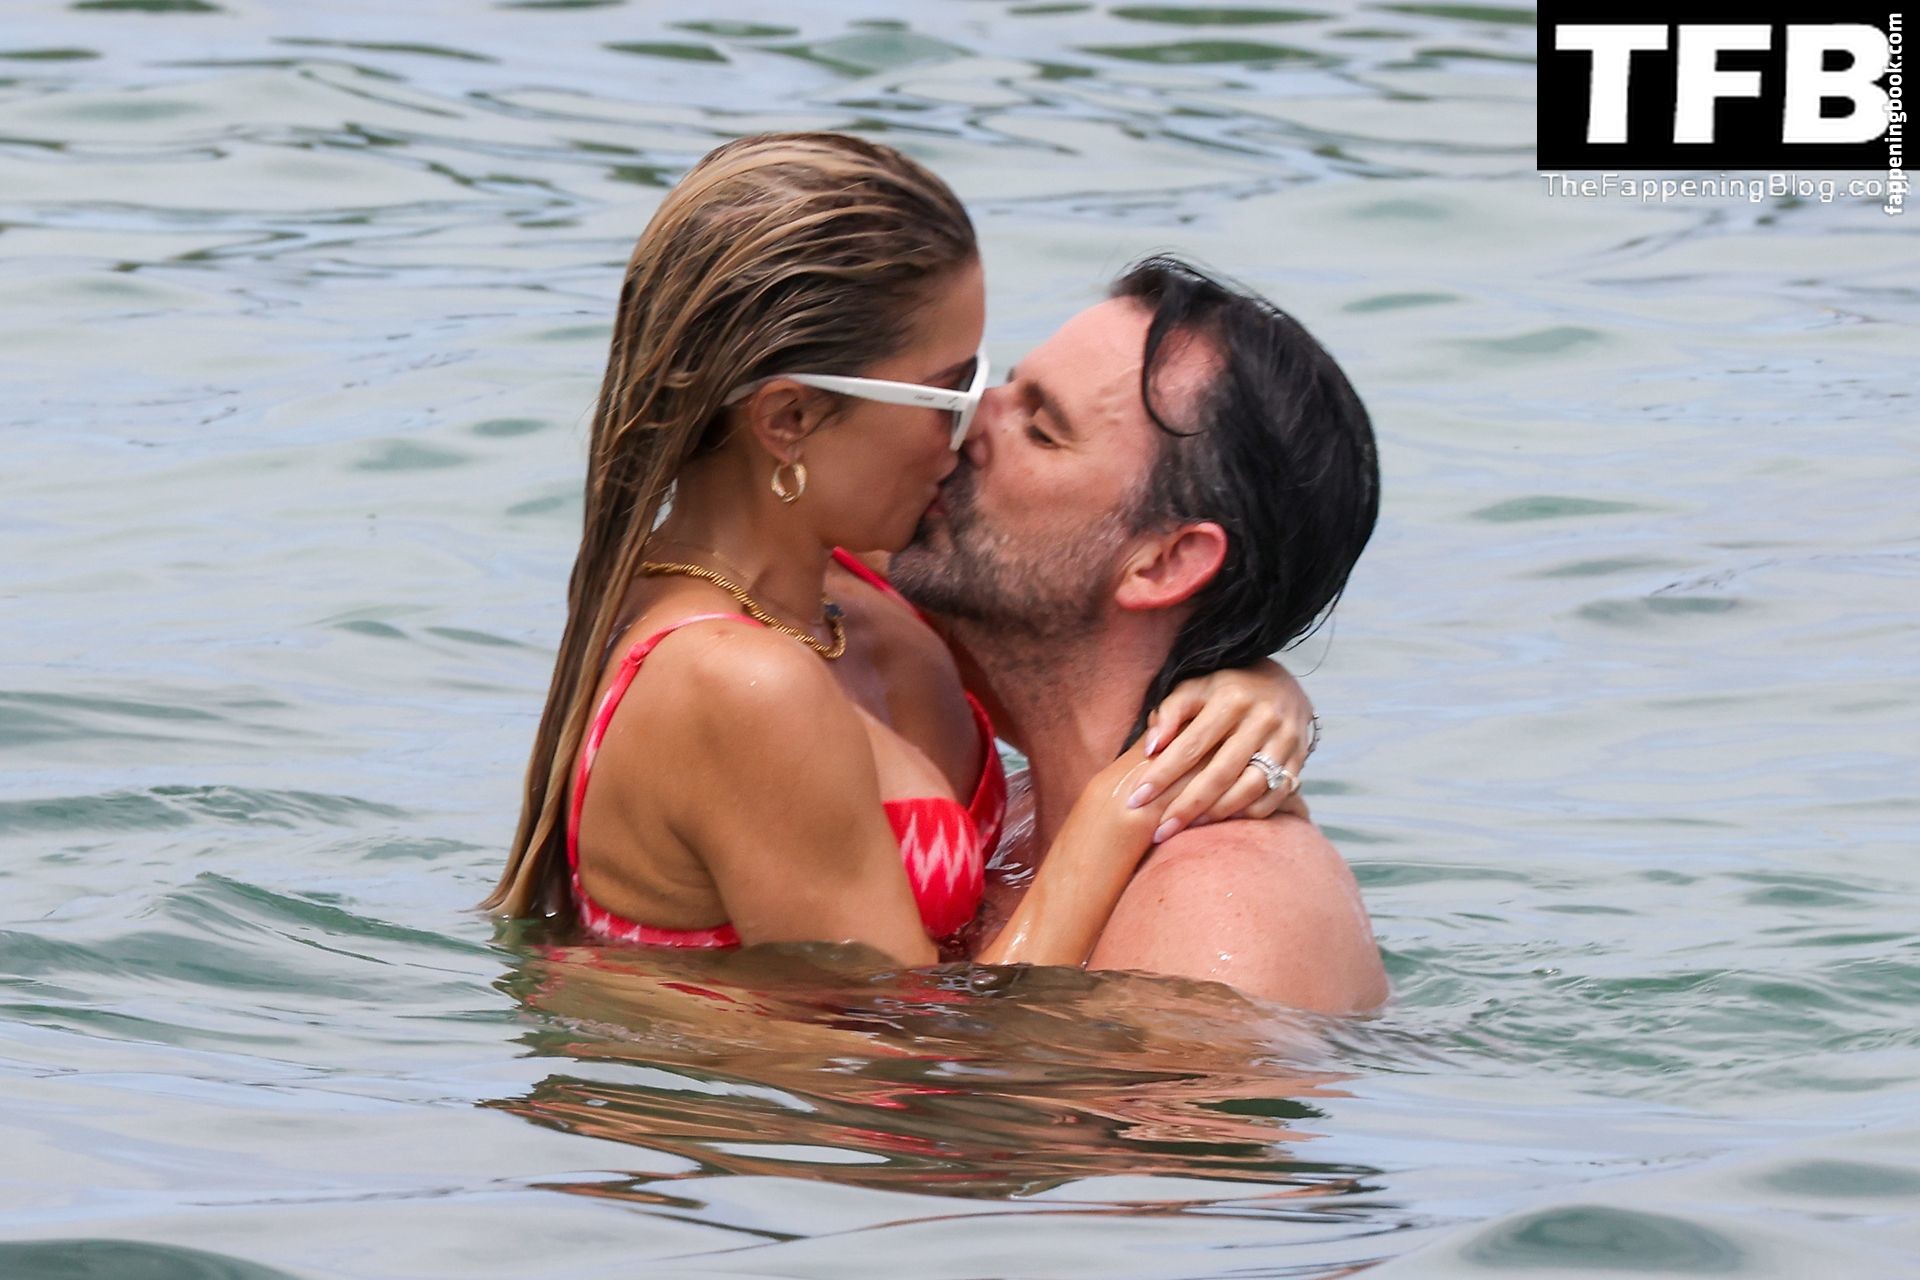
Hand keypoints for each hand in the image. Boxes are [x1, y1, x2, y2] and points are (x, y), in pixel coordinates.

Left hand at [1125, 660, 1315, 841]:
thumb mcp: (1196, 687)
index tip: (1136, 799)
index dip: (1162, 774)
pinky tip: (1223, 820)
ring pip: (1250, 788)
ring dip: (1217, 814)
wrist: (1280, 684)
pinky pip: (1275, 796)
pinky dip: (1249, 812)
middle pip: (1220, 773)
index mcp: (1231, 699)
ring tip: (1188, 827)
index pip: (1191, 744)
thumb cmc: (1225, 690)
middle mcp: (1262, 719)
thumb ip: (1170, 712)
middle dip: (1186, 806)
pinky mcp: (1299, 759)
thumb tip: (1151, 747)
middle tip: (1159, 832)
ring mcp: (1285, 741)